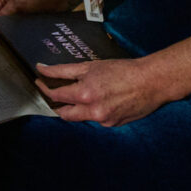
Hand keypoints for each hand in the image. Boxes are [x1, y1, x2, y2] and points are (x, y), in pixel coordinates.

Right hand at [0, 0, 67, 37]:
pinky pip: (13, 31)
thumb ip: (4, 13)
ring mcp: (13, 16)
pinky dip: (12, 36)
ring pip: (2, 28)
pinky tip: (16, 40)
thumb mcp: (17, 2)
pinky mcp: (22, 23)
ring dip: (3, 34)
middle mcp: (4, 9)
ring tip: (7, 42)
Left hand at [36, 56, 165, 126]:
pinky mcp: (113, 124)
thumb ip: (64, 70)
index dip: (45, 88)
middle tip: (53, 94)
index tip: (39, 81)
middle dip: (57, 105)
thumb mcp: (90, 66)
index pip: (56, 96)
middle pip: (65, 114)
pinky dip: (93, 110)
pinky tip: (102, 99)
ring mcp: (104, 120)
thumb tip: (43, 69)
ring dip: (76, 108)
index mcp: (85, 95)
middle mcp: (93, 111)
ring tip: (79, 94)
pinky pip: (96, 118)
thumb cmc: (122, 71)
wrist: (151, 82)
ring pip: (81, 117)